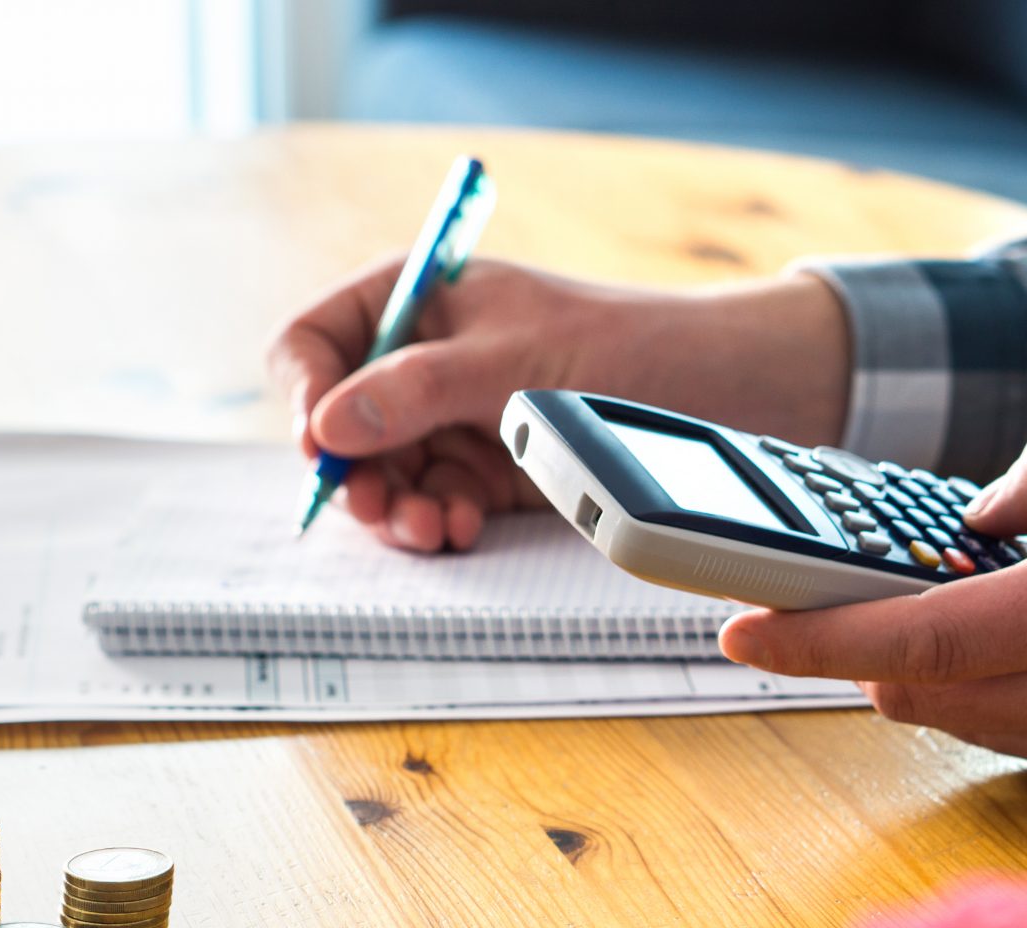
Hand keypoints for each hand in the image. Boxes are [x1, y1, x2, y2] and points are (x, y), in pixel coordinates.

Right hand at [266, 256, 849, 550]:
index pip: (315, 339)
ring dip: (397, 508)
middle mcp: (423, 359)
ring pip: (386, 474)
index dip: (305, 393)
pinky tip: (460, 529)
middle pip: (342, 423)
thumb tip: (329, 426)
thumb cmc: (622, 343)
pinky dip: (439, 520)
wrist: (721, 385)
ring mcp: (454, 418)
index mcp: (416, 299)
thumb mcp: (511, 361)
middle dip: (355, 470)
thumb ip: (415, 390)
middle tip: (377, 509)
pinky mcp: (489, 469)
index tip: (320, 444)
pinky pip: (434, 500)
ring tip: (430, 529)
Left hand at [719, 417, 1026, 805]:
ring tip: (930, 605)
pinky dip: (980, 692)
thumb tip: (979, 511)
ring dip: (918, 671)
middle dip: (855, 648)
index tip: (738, 629)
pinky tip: (1015, 641)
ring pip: (954, 719)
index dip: (813, 638)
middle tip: (829, 594)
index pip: (915, 641)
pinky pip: (1010, 735)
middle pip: (911, 692)